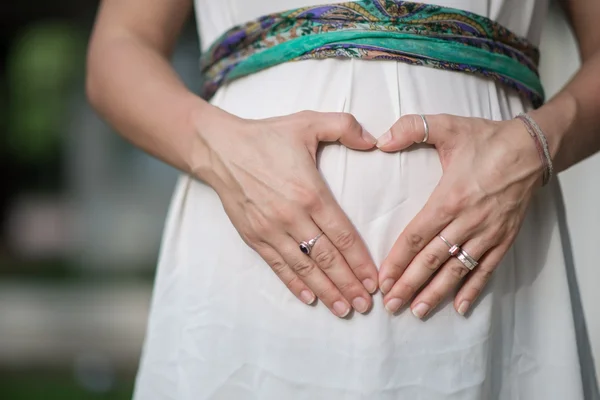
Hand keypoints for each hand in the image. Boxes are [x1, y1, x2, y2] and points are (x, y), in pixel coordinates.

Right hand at [193, 109, 378, 316]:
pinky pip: (278, 266)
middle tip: (366, 305)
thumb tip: (374, 140)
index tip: (374, 280)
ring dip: (326, 291)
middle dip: (349, 285)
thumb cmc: (266, 136)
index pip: (342, 236)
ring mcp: (271, 230)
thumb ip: (345, 126)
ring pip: (304, 268)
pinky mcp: (253, 236)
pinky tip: (309, 299)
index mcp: (310, 193)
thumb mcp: (308, 122)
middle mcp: (292, 217)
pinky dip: (294, 284)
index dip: (360, 262)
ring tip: (344, 310)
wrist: (219, 148)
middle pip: (327, 259)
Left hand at [376, 114, 543, 317]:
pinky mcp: (504, 238)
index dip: (397, 261)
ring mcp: (487, 233)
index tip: (382, 280)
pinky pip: (487, 269)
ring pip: (456, 270)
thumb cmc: (487, 139)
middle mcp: (467, 221)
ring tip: (417, 311)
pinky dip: (473, 289)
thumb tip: (380, 140)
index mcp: (449, 198)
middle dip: (409, 284)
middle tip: (391, 305)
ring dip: (435, 293)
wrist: (533, 148)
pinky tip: (460, 307)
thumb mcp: (447, 126)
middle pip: (432, 260)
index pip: (416, 237)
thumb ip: (412, 129)